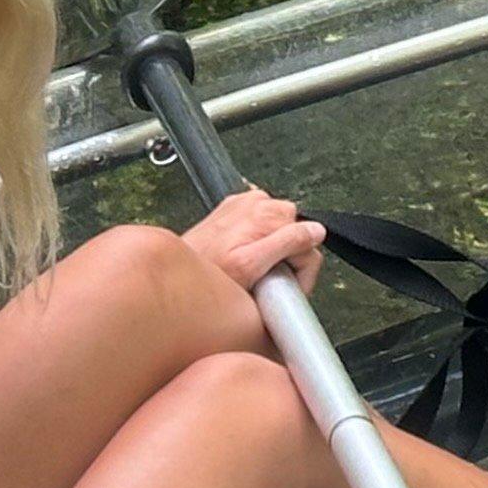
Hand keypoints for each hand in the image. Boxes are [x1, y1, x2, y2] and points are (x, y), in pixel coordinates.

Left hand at [180, 188, 323, 298]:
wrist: (171, 277)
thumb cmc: (207, 276)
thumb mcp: (251, 266)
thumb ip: (287, 243)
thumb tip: (315, 231)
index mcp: (264, 212)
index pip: (309, 235)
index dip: (301, 268)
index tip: (285, 286)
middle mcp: (255, 201)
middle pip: (296, 231)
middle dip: (286, 257)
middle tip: (264, 280)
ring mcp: (244, 204)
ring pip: (280, 229)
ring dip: (271, 251)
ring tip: (249, 270)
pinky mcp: (233, 210)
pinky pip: (262, 226)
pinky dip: (257, 243)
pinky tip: (241, 258)